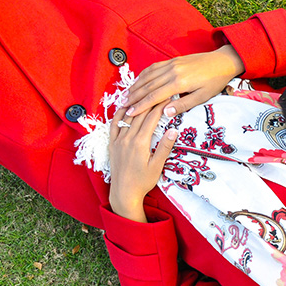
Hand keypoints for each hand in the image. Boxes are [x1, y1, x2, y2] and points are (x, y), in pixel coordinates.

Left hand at [107, 104, 177, 221]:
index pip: (151, 119)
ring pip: (127, 116)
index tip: (169, 98)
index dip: (161, 107)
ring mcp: (118, 140)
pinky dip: (119, 113)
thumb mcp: (157, 165)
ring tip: (146, 96)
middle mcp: (127, 138)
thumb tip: (173, 130)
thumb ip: (165, 147)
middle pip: (140, 114)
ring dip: (136, 105)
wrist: (124, 192)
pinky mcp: (112, 143)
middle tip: (160, 93)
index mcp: (140, 143)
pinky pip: (114, 124)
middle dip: (151, 102)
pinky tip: (124, 106)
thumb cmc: (143, 181)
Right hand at [123, 45, 244, 117]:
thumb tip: (165, 113)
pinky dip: (143, 75)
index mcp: (179, 83)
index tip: (130, 112)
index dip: (140, 106)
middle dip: (133, 96)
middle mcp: (172, 72)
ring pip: (148, 76)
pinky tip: (137, 81)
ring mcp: (171, 64)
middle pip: (147, 86)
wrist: (222, 61)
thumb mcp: (202, 97)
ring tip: (125, 95)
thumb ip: (183, 105)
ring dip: (135, 86)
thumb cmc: (214, 81)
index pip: (154, 96)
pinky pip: (153, 67)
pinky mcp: (172, 60)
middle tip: (121, 105)